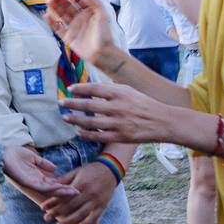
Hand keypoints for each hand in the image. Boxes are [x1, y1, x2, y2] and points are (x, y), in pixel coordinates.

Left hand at [1, 145, 78, 198]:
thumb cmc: (15, 155)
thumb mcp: (33, 158)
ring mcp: (32, 182)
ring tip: (74, 193)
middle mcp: (36, 182)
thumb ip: (43, 163)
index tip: (76, 187)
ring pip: (50, 190)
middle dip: (66, 192)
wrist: (2, 154)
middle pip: (54, 189)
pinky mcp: (28, 181)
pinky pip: (42, 186)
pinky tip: (61, 188)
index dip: (65, 186)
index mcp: (38, 177)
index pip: (54, 183)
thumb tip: (54, 168)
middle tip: (80, 194)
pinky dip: (52, 188)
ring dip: (62, 191)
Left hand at [41, 161, 116, 223]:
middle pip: (70, 205)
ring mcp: (96, 201)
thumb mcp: (76, 172)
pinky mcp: (102, 206)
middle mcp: (88, 193)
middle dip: (57, 212)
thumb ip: (63, 180)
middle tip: (46, 218)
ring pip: (81, 213)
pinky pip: (93, 217)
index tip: (42, 207)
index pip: (64, 195)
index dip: (53, 201)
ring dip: (69, 221)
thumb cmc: (90, 170)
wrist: (111, 169)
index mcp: (80, 184)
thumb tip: (48, 183)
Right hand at [45, 0, 121, 70]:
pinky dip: (52, 22)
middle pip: (67, 6)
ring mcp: (73, 27)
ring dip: (55, 8)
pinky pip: (58, 28)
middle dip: (60, 0)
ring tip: (48, 2)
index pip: (78, 1)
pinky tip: (47, 16)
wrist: (102, 53)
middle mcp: (80, 18)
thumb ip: (96, 3)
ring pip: (61, 15)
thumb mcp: (103, 16)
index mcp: (89, 12)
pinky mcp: (67, 37)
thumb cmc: (104, 36)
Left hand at [59, 81, 176, 144]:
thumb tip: (90, 87)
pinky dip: (86, 134)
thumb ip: (111, 89)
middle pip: (89, 105)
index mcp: (121, 93)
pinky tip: (78, 132)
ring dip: (76, 120)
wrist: (163, 121)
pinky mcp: (120, 136)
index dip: (80, 89)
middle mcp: (118, 107)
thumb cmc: (143, 104)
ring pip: (91, 122)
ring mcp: (119, 123)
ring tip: (65, 117)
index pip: (95, 89)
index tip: (70, 89)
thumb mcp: (129, 91)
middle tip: (61, 103)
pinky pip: (99, 136)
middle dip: (72, 104)